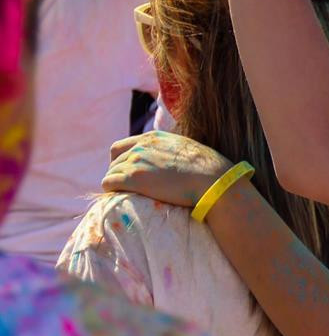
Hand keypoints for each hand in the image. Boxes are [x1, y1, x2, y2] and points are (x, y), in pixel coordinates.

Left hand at [104, 131, 233, 208]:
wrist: (212, 180)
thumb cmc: (209, 170)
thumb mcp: (187, 151)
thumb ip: (173, 152)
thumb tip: (176, 163)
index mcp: (153, 138)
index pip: (121, 147)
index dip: (120, 161)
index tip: (127, 173)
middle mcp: (140, 147)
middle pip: (114, 161)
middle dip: (118, 174)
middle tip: (126, 188)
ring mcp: (135, 162)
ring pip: (110, 173)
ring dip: (116, 184)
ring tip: (126, 196)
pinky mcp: (132, 179)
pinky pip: (108, 183)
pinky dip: (111, 190)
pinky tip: (120, 197)